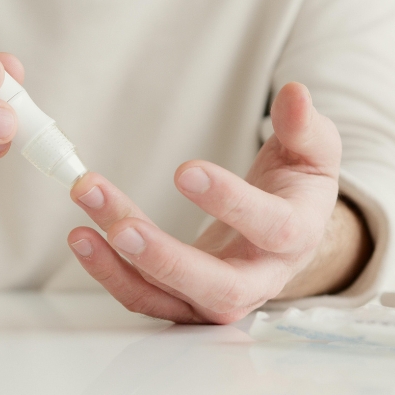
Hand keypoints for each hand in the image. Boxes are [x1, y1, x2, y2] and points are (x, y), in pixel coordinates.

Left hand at [68, 82, 370, 323]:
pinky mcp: (185, 302)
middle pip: (217, 287)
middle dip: (165, 259)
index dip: (230, 201)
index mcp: (295, 238)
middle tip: (122, 228)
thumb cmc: (297, 189)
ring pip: (169, 296)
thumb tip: (294, 92)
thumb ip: (304, 126)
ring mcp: (218, 298)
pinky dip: (111, 273)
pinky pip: (145, 298)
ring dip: (121, 267)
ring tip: (81, 230)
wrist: (287, 236)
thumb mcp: (314, 153)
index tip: (185, 170)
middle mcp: (259, 280)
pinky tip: (83, 237)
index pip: (270, 227)